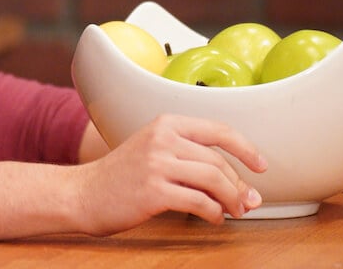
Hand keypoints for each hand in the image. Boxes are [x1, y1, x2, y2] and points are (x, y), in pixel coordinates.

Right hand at [73, 114, 266, 234]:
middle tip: (248, 202)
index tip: (261, 165)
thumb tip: (238, 183)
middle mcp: (162, 138)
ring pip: (214, 180)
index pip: (218, 130)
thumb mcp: (151, 150)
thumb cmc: (119, 177)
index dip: (246, 149)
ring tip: (233, 212)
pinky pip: (199, 202)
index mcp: (165, 123)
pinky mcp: (154, 190)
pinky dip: (214, 213)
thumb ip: (189, 158)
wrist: (82, 194)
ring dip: (231, 200)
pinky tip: (213, 219)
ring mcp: (157, 163)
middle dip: (239, 185)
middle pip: (219, 161)